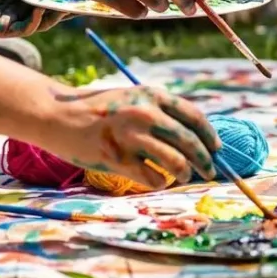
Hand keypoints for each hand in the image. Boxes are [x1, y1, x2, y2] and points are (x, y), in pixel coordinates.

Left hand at [0, 0, 68, 36]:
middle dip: (64, 10)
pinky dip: (35, 22)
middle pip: (48, 14)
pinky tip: (39, 11)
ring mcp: (11, 20)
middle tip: (79, 5)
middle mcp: (18, 9)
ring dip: (53, 16)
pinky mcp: (2, 29)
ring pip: (40, 24)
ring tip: (62, 8)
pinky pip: (25, 29)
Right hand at [46, 85, 221, 185]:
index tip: (217, 149)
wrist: (59, 115)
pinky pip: (153, 178)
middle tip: (210, 171)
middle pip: (190, 143)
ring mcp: (132, 137)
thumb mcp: (133, 98)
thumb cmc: (100, 109)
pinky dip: (160, 182)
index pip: (195, 118)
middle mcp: (146, 114)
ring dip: (184, 173)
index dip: (210, 136)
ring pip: (176, 163)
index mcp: (153, 96)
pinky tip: (157, 179)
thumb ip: (160, 111)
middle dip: (206, 160)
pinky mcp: (118, 159)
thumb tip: (195, 136)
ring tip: (183, 176)